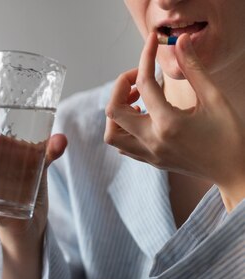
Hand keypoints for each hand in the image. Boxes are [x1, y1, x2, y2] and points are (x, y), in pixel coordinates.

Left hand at [104, 33, 244, 209]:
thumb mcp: (215, 98)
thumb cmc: (229, 134)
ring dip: (117, 113)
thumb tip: (180, 42)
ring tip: (139, 99)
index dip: (145, 57)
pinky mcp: (150, 161)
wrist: (235, 171)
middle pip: (113, 112)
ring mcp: (148, 154)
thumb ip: (194, 70)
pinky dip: (124, 129)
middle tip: (140, 77)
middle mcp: (152, 141)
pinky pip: (122, 146)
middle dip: (121, 87)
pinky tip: (143, 117)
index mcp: (168, 124)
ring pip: (111, 134)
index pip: (144, 84)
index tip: (151, 42)